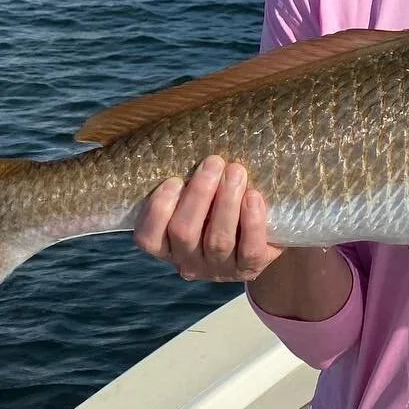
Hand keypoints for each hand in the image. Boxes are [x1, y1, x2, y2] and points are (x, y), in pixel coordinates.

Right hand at [133, 156, 283, 282]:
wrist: (261, 234)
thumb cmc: (219, 206)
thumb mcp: (199, 198)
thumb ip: (187, 181)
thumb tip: (189, 139)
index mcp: (167, 245)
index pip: (148, 238)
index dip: (157, 210)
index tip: (174, 180)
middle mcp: (188, 262)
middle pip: (183, 232)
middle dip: (199, 194)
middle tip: (213, 162)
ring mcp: (219, 269)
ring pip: (217, 239)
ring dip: (226, 201)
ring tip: (236, 171)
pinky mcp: (249, 269)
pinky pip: (249, 249)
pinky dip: (252, 221)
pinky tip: (254, 196)